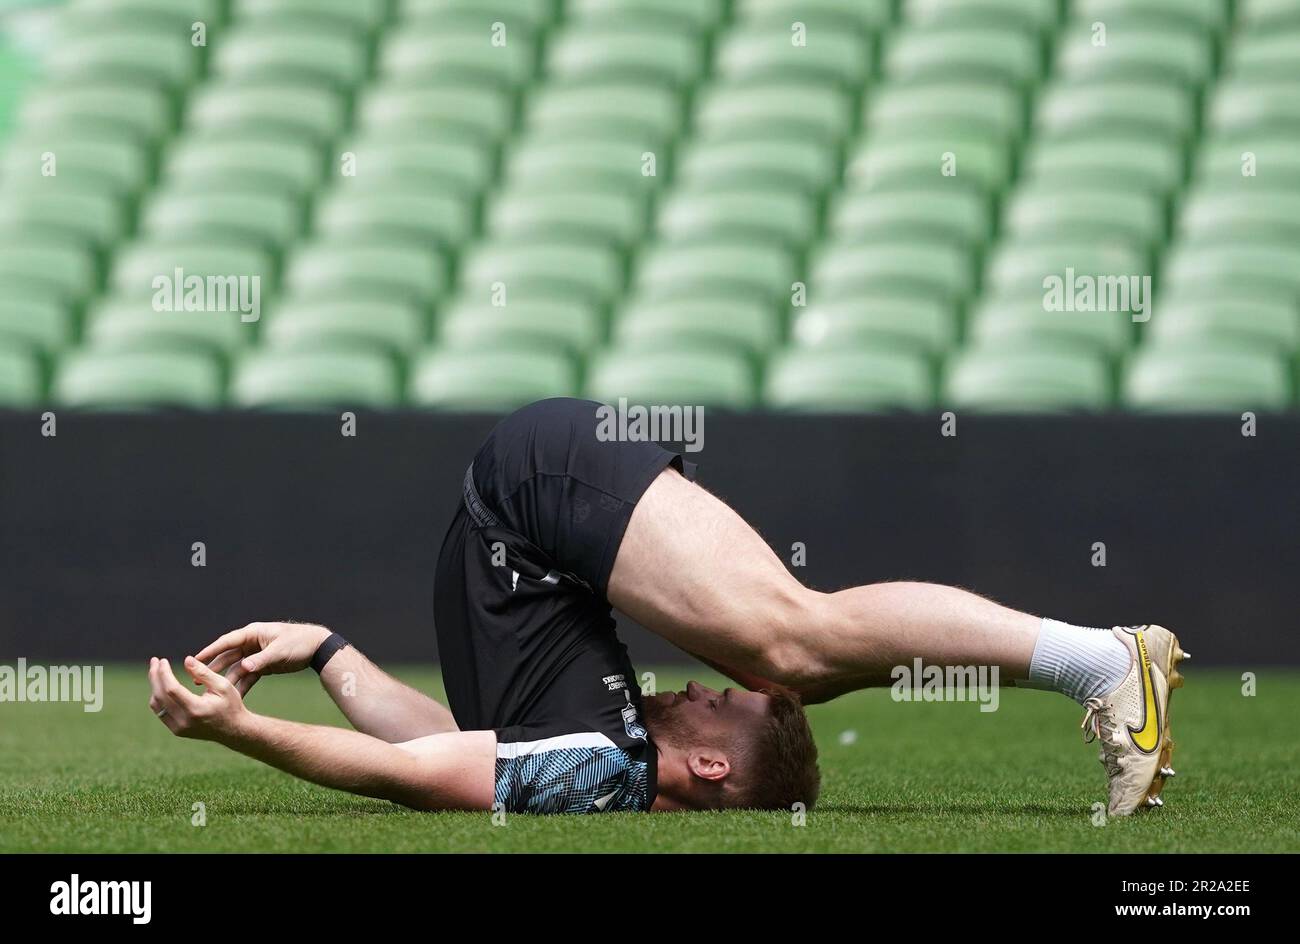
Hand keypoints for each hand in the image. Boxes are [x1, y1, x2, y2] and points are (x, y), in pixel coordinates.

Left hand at [148, 656, 248, 741]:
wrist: (234, 729)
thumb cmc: (231, 704)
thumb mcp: (223, 685)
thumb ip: (204, 672)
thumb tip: (186, 660)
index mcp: (196, 709)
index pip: (171, 689)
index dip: (164, 673)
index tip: (162, 660)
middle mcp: (184, 721)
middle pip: (160, 696)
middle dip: (155, 676)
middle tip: (155, 660)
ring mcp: (179, 728)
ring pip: (156, 704)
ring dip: (155, 686)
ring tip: (157, 670)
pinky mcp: (177, 730)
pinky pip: (160, 712)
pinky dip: (158, 696)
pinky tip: (162, 685)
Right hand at [195, 622, 331, 696]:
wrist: (317, 647)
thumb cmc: (298, 643)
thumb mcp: (279, 652)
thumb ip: (261, 660)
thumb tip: (244, 668)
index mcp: (253, 634)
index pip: (227, 642)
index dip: (210, 650)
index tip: (195, 659)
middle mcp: (252, 643)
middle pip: (228, 657)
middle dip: (214, 668)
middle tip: (197, 680)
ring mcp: (256, 654)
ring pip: (237, 668)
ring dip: (226, 680)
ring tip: (212, 693)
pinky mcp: (263, 665)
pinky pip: (248, 676)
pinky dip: (241, 685)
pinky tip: (233, 696)